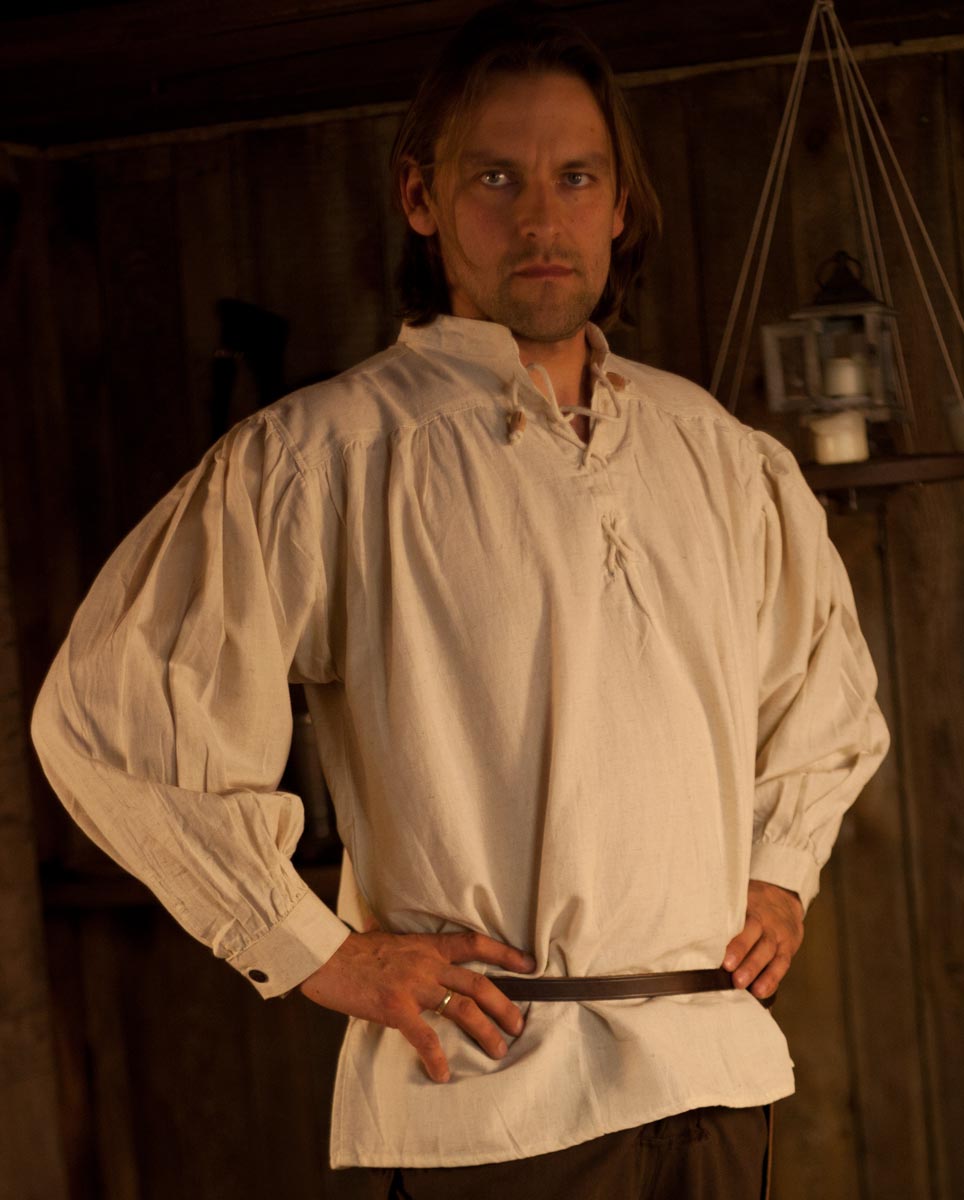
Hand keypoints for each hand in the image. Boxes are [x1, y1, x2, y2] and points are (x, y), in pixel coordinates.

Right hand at [298, 930, 536, 1082]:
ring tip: (499, 1051)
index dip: (505, 955)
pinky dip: (436, 1058)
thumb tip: (416, 951)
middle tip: (518, 1026)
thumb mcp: (391, 941)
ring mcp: (413, 985)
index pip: (475, 945)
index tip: (529, 966)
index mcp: (428, 946)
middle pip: (478, 983)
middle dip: (504, 1006)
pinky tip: (443, 1074)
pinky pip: (424, 1036)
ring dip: (485, 1032)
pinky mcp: (395, 1007)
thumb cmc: (354, 951)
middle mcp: (427, 963)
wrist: (325, 956)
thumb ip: (411, 949)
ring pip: (463, 1008)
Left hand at [723, 880, 803, 1000]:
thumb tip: (691, 926)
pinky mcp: (787, 949)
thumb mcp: (739, 899)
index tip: (716, 945)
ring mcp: (777, 934)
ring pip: (768, 951)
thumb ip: (722, 912)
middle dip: (740, 951)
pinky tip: (760, 992)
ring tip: (740, 984)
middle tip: (727, 968)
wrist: (785, 901)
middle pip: (754, 933)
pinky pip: (782, 964)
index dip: (729, 930)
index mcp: (749, 905)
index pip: (739, 916)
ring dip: (754, 968)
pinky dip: (771, 979)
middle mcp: (764, 919)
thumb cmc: (752, 905)